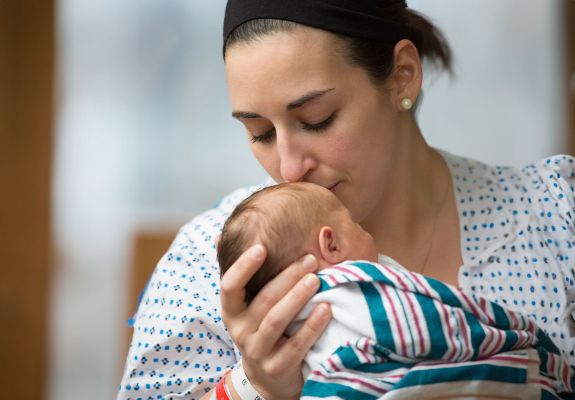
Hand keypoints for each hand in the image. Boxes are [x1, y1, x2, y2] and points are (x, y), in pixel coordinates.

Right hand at [220, 244, 331, 399]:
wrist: (267, 379)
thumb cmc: (260, 330)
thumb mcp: (244, 306)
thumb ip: (238, 275)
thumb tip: (219, 236)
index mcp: (231, 312)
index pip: (230, 286)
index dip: (243, 267)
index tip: (261, 246)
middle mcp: (240, 331)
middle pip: (263, 300)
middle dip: (287, 277)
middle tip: (310, 259)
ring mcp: (258, 351)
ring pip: (277, 320)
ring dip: (298, 297)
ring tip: (317, 280)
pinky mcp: (278, 367)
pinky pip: (297, 344)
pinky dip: (312, 325)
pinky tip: (327, 308)